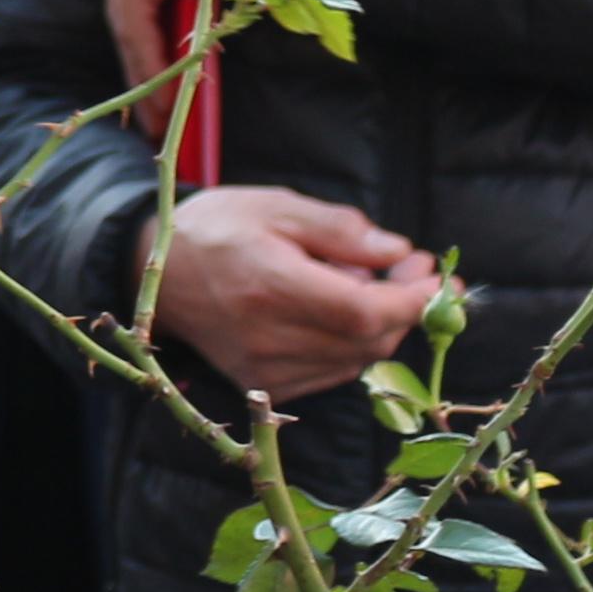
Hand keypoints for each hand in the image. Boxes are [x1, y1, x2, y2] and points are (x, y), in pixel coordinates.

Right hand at [156, 186, 436, 407]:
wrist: (155, 272)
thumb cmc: (216, 228)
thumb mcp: (277, 206)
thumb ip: (340, 230)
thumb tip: (397, 252)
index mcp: (271, 286)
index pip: (365, 312)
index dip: (413, 299)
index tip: (436, 275)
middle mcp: (268, 338)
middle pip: (369, 340)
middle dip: (406, 306)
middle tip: (411, 267)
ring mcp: (265, 370)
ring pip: (356, 360)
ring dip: (381, 325)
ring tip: (370, 282)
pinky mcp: (264, 385)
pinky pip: (332, 371)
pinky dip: (352, 344)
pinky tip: (338, 312)